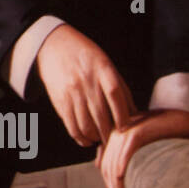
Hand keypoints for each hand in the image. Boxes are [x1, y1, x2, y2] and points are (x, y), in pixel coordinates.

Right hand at [35, 24, 134, 146]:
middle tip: (115, 142)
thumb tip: (134, 114)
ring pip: (85, 125)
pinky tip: (86, 140)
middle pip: (101, 115)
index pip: (115, 96)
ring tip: (100, 140)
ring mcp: (71, 92)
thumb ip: (120, 88)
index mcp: (102, 70)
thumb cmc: (86, 56)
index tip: (126, 128)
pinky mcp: (59, 100)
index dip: (122, 116)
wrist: (54, 45)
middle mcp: (86, 82)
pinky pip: (71, 125)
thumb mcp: (106, 64)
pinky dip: (80, 137)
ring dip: (95, 138)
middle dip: (109, 133)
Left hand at [95, 108, 188, 187]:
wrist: (184, 122)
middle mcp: (116, 133)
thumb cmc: (166, 137)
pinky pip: (125, 152)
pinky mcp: (136, 132)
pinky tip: (124, 179)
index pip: (105, 166)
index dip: (111, 186)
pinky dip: (123, 166)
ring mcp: (124, 131)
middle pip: (107, 166)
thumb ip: (127, 157)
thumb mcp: (143, 149)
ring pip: (114, 163)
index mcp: (115, 138)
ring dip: (119, 185)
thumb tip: (109, 174)